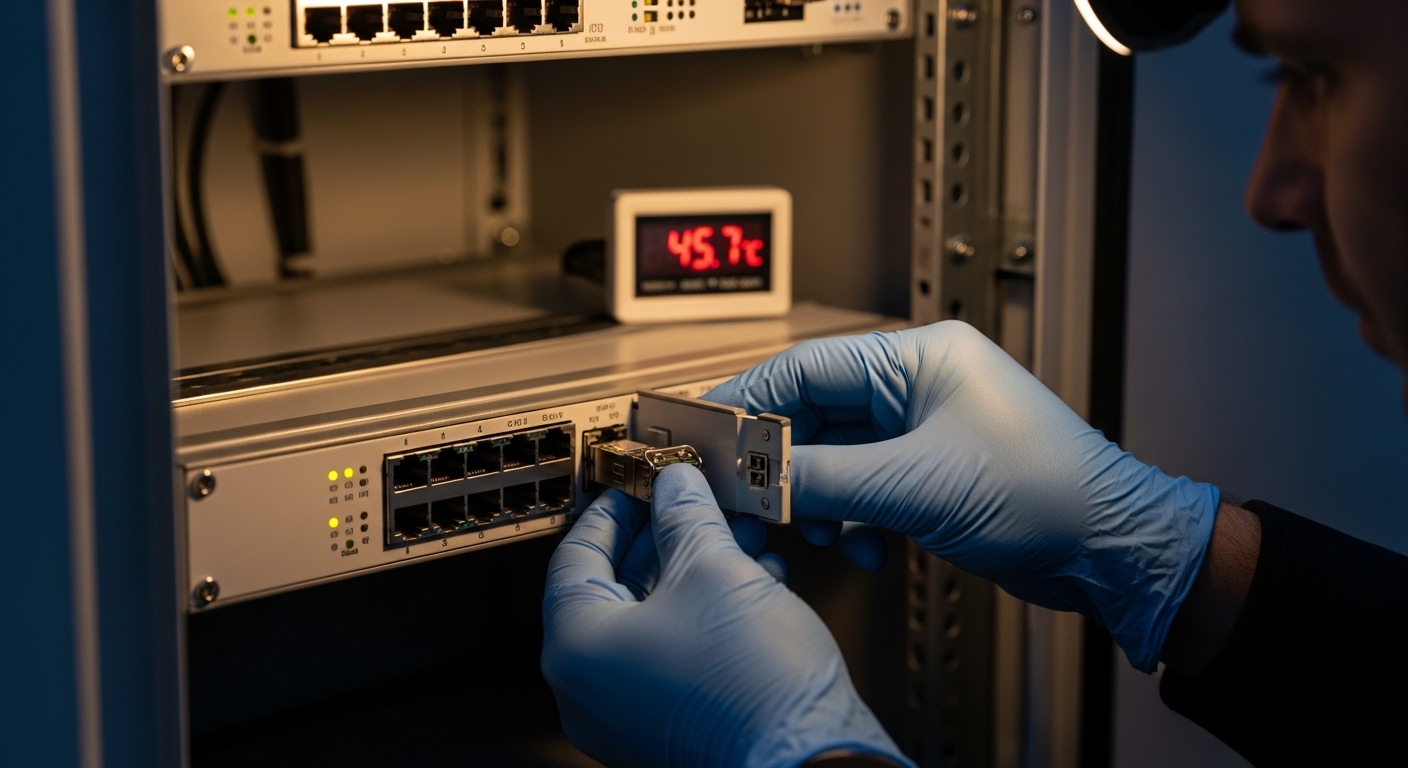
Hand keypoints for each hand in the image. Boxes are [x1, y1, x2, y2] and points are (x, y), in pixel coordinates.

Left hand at [541, 464, 910, 767]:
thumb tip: (676, 486)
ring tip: (736, 534)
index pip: (574, 557)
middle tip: (691, 501)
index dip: (611, 510)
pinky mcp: (670, 729)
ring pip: (652, 621)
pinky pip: (674, 655)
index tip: (636, 483)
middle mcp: (590, 691)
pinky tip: (755, 580)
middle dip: (665, 537)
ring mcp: (629, 716)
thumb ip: (686, 516)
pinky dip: (705, 614)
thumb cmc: (752, 683)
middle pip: (614, 589)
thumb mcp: (714, 568)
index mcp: (578, 649)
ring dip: (694, 571)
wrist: (808, 760)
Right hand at [702, 321, 1218, 671]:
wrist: (1109, 549)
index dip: (750, 402)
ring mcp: (923, 429)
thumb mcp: (915, 486)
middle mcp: (917, 384)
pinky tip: (858, 548)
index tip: (707, 435)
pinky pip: (861, 486)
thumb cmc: (1044, 493)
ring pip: (834, 455)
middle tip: (743, 496)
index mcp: (918, 356)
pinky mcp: (929, 471)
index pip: (805, 367)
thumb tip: (751, 476)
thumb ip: (822, 478)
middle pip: (813, 413)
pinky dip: (849, 517)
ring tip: (813, 531)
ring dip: (814, 498)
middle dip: (779, 462)